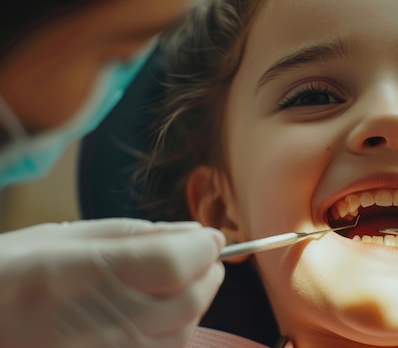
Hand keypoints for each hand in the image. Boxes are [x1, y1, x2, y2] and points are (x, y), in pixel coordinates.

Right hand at [0, 218, 225, 347]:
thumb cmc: (15, 271)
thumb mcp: (70, 236)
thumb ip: (140, 235)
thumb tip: (195, 234)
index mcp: (90, 274)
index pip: (176, 262)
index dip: (203, 248)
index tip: (210, 237)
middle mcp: (105, 322)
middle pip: (190, 300)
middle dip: (207, 273)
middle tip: (203, 256)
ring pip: (184, 332)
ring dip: (194, 302)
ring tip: (182, 282)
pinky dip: (175, 330)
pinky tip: (162, 312)